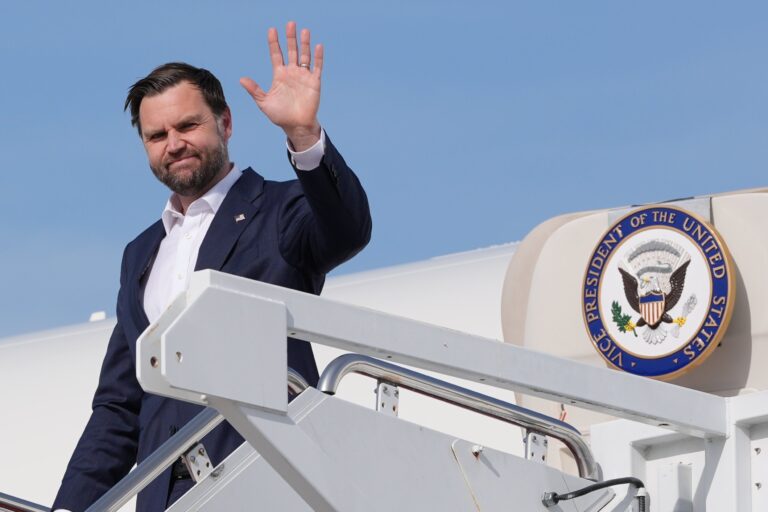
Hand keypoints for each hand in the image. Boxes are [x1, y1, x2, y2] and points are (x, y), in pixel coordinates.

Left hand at [240, 21, 322, 150]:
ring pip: (304, 56)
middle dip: (290, 38)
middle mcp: (292, 73)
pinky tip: (318, 46)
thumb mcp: (264, 103)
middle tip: (290, 24)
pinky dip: (318, 57)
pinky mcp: (314, 82)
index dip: (274, 42)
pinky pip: (317, 67)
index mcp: (279, 75)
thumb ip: (254, 90)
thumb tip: (241, 79)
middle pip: (291, 51)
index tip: (272, 30)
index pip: (276, 55)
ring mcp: (303, 76)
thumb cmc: (280, 116)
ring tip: (304, 31)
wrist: (296, 126)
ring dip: (304, 43)